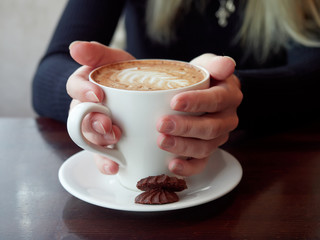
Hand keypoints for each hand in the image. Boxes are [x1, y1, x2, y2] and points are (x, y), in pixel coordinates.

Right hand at [67, 41, 134, 174]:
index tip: (97, 95)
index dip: (82, 92)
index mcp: (84, 87)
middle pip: (80, 119)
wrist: (144, 91)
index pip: (74, 87)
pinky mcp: (106, 144)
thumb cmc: (126, 75)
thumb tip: (74, 47)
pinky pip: (101, 156)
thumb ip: (96, 53)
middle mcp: (85, 110)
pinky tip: (114, 167)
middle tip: (108, 125)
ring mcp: (95, 129)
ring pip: (88, 139)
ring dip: (99, 145)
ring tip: (114, 147)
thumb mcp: (115, 60)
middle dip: (93, 123)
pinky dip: (105, 162)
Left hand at [156, 54, 242, 175]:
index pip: (216, 100)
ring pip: (205, 147)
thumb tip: (227, 64)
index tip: (174, 102)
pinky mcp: (208, 151)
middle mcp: (227, 119)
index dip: (197, 102)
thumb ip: (215, 64)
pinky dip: (188, 168)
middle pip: (210, 127)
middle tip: (162, 124)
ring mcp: (218, 138)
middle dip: (185, 127)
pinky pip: (202, 163)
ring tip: (161, 141)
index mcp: (229, 96)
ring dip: (183, 146)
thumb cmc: (202, 78)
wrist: (203, 93)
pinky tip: (172, 166)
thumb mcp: (207, 65)